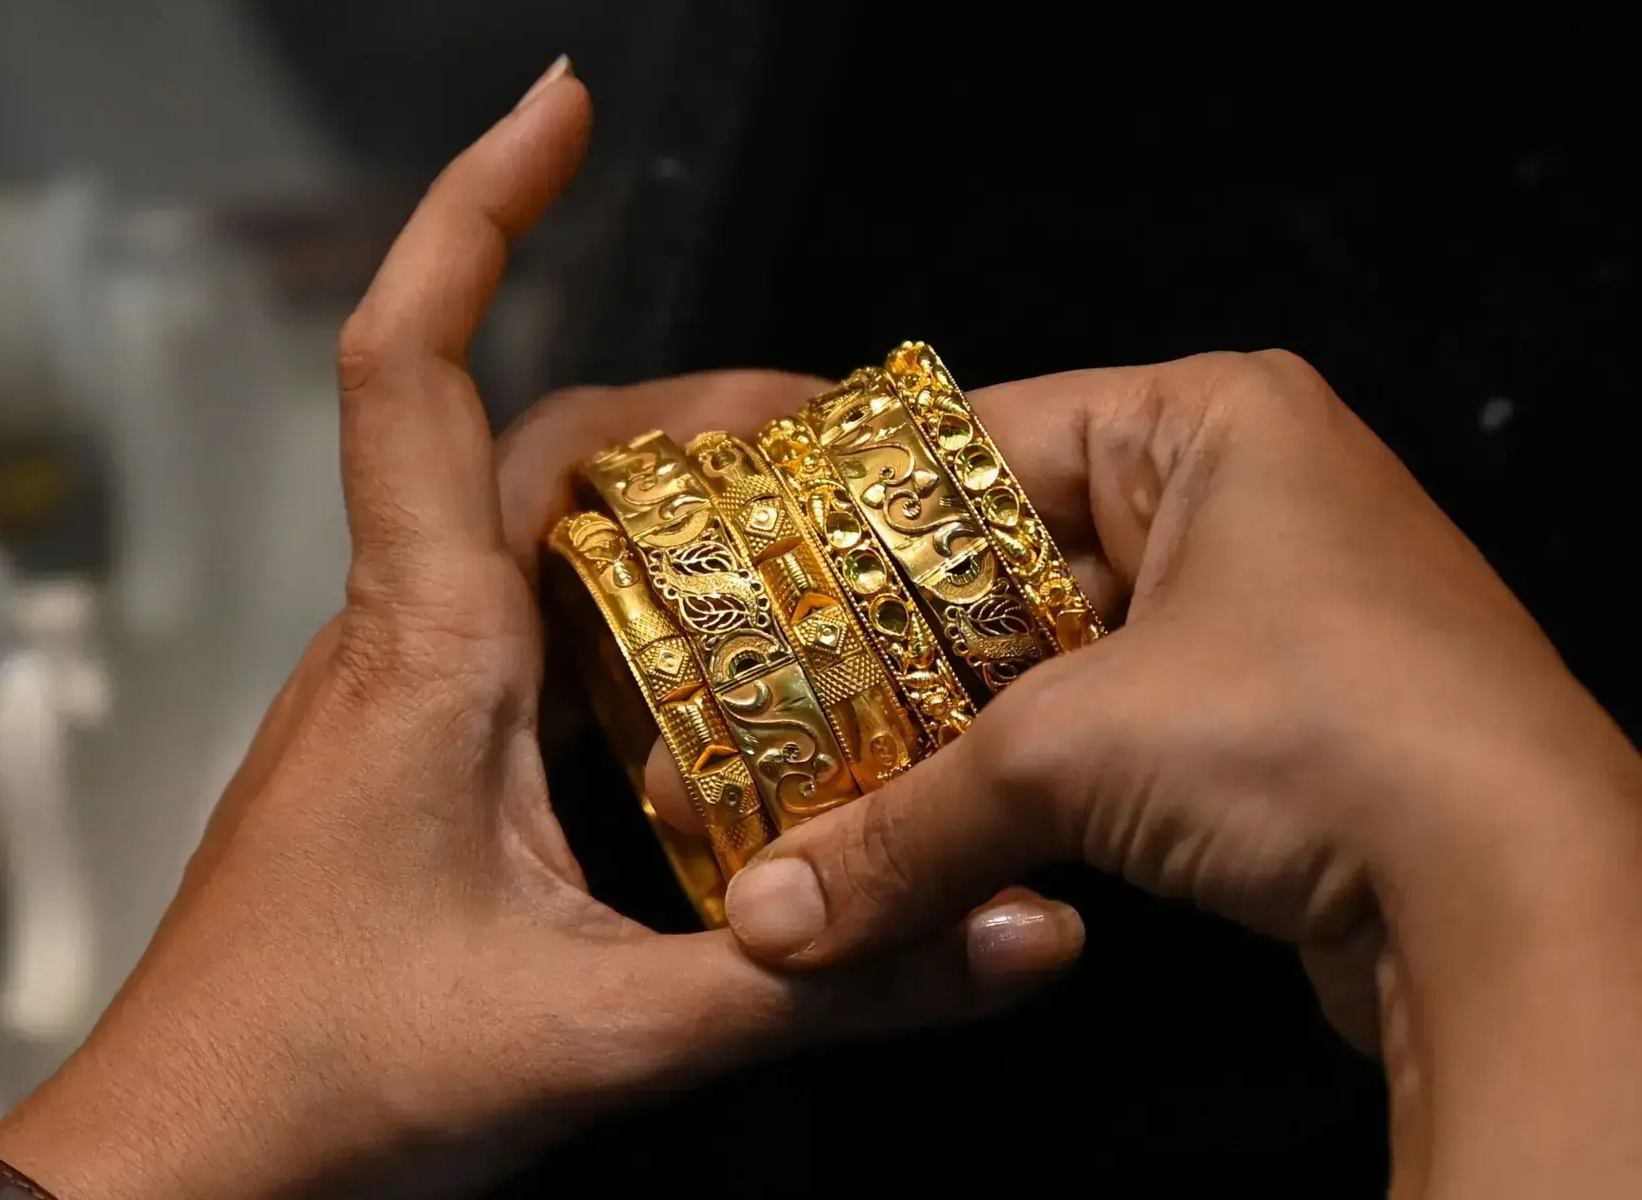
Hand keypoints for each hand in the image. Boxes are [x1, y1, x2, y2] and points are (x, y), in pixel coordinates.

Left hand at [0, 62, 1080, 1199]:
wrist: (171, 1175)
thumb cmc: (320, 1091)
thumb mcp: (600, 1038)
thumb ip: (817, 987)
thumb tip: (1020, 935)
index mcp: (422, 651)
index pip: (413, 368)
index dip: (477, 212)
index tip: (558, 107)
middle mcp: (395, 644)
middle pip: (532, 442)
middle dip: (681, 406)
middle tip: (829, 436)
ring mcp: (391, 701)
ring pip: (525, 536)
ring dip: (654, 510)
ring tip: (800, 537)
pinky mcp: (404, 762)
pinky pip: (518, 633)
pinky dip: (621, 615)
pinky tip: (715, 688)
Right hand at [678, 351, 1641, 1195]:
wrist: (1525, 906)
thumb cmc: (1336, 736)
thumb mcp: (1071, 755)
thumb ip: (902, 825)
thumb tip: (769, 916)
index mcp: (1207, 420)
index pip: (971, 446)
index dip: (849, 525)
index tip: (748, 588)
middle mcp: (1244, 500)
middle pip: (1004, 569)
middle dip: (889, 661)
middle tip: (768, 713)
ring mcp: (1266, 618)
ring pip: (1052, 668)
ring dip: (949, 742)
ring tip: (826, 789)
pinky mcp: (1276, 729)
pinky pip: (1109, 740)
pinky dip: (1025, 793)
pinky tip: (934, 837)